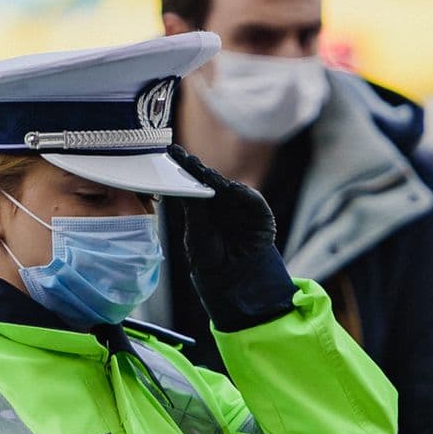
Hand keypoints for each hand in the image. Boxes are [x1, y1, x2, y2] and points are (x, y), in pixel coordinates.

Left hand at [166, 145, 297, 330]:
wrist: (232, 280)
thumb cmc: (209, 259)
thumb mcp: (196, 231)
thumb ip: (194, 208)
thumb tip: (189, 184)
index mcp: (203, 207)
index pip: (192, 184)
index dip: (184, 169)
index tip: (172, 153)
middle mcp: (222, 203)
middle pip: (210, 181)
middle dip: (197, 169)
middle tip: (184, 158)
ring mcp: (240, 206)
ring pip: (229, 187)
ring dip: (216, 180)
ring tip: (203, 173)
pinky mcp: (260, 214)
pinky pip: (252, 199)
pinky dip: (242, 193)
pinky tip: (231, 189)